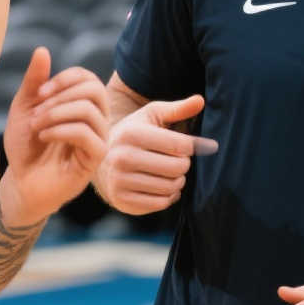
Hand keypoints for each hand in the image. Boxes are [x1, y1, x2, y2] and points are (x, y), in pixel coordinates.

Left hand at [0, 47, 107, 221]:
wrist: (21, 182)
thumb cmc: (26, 146)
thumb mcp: (24, 108)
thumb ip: (34, 82)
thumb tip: (42, 50)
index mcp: (83, 106)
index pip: (88, 78)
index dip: (64, 79)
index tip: (38, 92)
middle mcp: (97, 121)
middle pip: (94, 90)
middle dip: (60, 95)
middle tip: (36, 111)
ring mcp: (98, 141)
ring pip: (89, 111)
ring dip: (55, 114)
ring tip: (37, 126)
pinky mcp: (94, 161)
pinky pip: (86, 135)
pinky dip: (60, 130)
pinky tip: (44, 137)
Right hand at [96, 93, 216, 214]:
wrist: (102, 161)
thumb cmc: (135, 134)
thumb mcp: (152, 116)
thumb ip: (178, 109)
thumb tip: (201, 100)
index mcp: (131, 134)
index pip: (181, 145)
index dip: (193, 147)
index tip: (190, 146)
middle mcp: (122, 157)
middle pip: (178, 168)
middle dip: (184, 165)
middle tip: (178, 161)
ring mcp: (119, 181)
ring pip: (171, 187)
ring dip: (178, 181)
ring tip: (170, 174)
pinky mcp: (122, 200)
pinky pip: (161, 203)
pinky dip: (168, 197)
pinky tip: (162, 187)